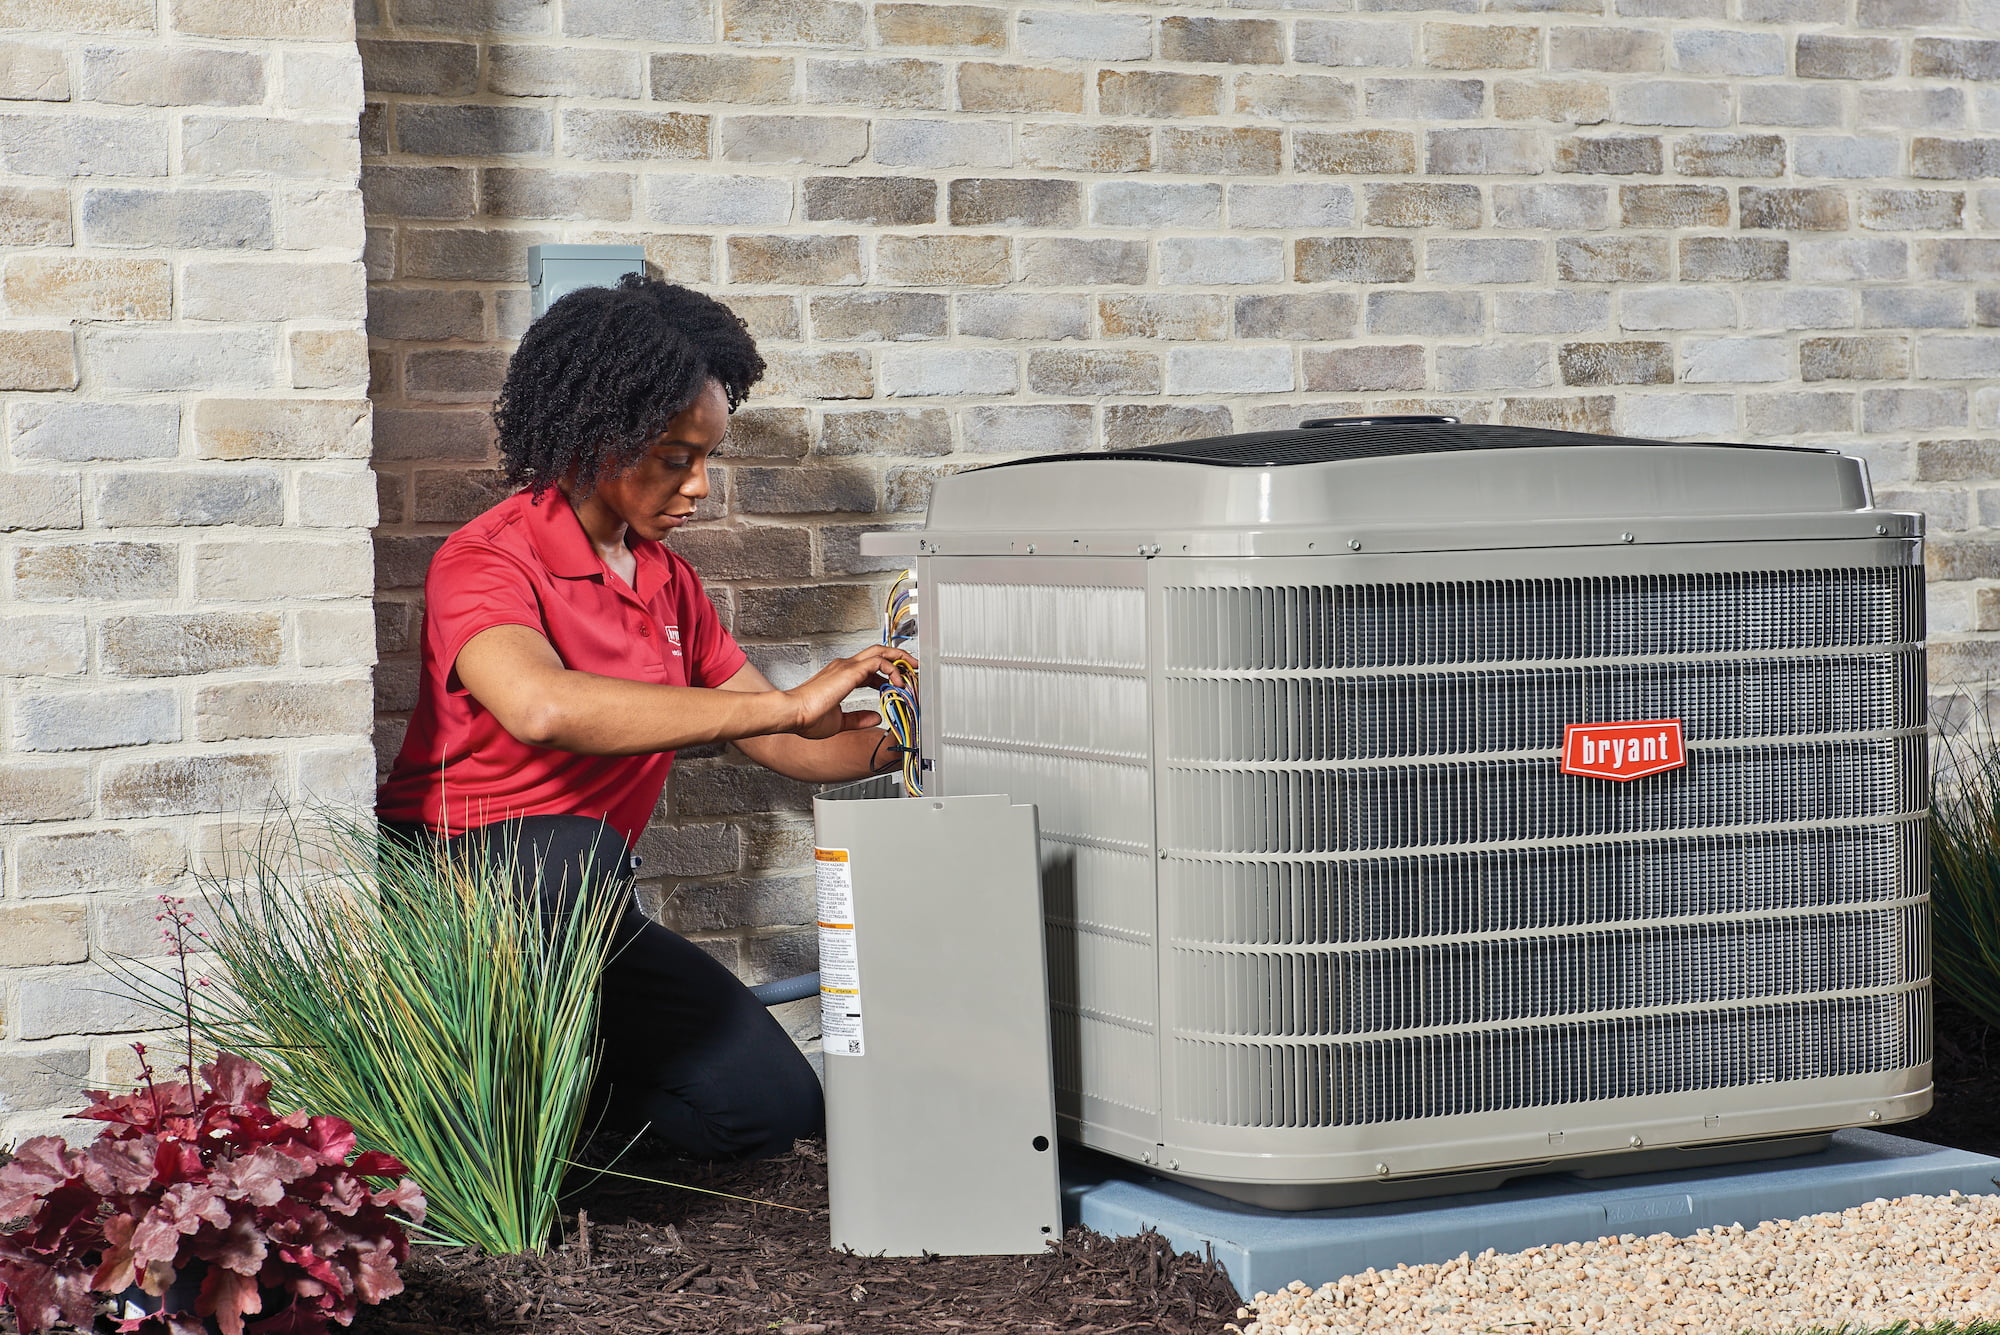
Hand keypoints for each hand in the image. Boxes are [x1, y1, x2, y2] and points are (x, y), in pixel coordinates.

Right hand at [782, 645, 915, 739]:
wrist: (792, 713)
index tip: (897, 686)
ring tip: (912, 671)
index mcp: (840, 676)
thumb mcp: (839, 721)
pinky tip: (898, 683)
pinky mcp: (849, 671)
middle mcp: (844, 667)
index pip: (869, 668)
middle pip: (877, 652)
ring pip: (880, 652)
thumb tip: (876, 717)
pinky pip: (879, 662)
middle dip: (898, 658)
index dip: (886, 675)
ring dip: (899, 660)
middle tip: (913, 668)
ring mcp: (846, 667)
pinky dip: (892, 669)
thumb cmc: (806, 717)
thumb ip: (858, 718)